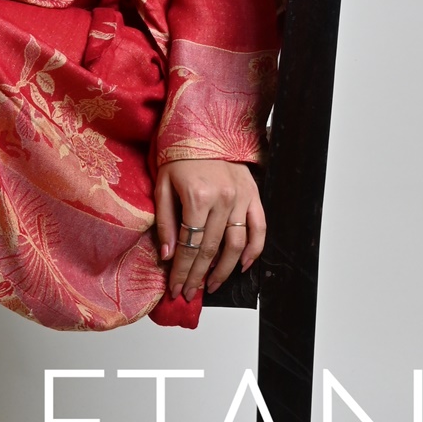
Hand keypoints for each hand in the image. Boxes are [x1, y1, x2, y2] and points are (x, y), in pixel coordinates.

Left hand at [155, 159, 264, 301]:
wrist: (202, 128)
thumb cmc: (178, 157)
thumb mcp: (162, 186)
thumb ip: (166, 222)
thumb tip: (168, 256)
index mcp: (198, 197)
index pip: (190, 245)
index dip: (182, 270)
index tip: (176, 288)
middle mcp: (223, 199)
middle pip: (211, 249)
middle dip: (198, 275)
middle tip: (189, 293)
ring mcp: (241, 198)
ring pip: (237, 244)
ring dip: (224, 270)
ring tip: (211, 286)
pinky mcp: (254, 195)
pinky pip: (259, 227)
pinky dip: (254, 250)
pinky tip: (244, 266)